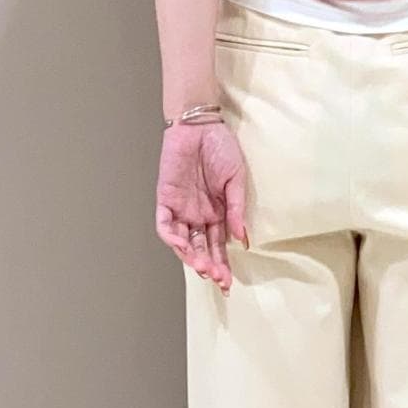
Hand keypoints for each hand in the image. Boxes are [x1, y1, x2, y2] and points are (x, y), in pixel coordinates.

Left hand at [155, 119, 248, 293]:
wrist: (200, 124)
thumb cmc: (221, 147)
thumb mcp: (236, 179)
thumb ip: (237, 209)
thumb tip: (242, 239)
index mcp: (218, 213)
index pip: (219, 246)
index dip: (223, 265)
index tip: (228, 283)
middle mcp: (199, 215)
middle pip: (202, 248)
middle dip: (210, 266)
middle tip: (218, 279)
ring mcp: (181, 209)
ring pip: (183, 242)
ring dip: (191, 256)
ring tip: (202, 266)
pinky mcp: (165, 199)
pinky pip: (165, 224)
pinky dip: (172, 237)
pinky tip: (182, 246)